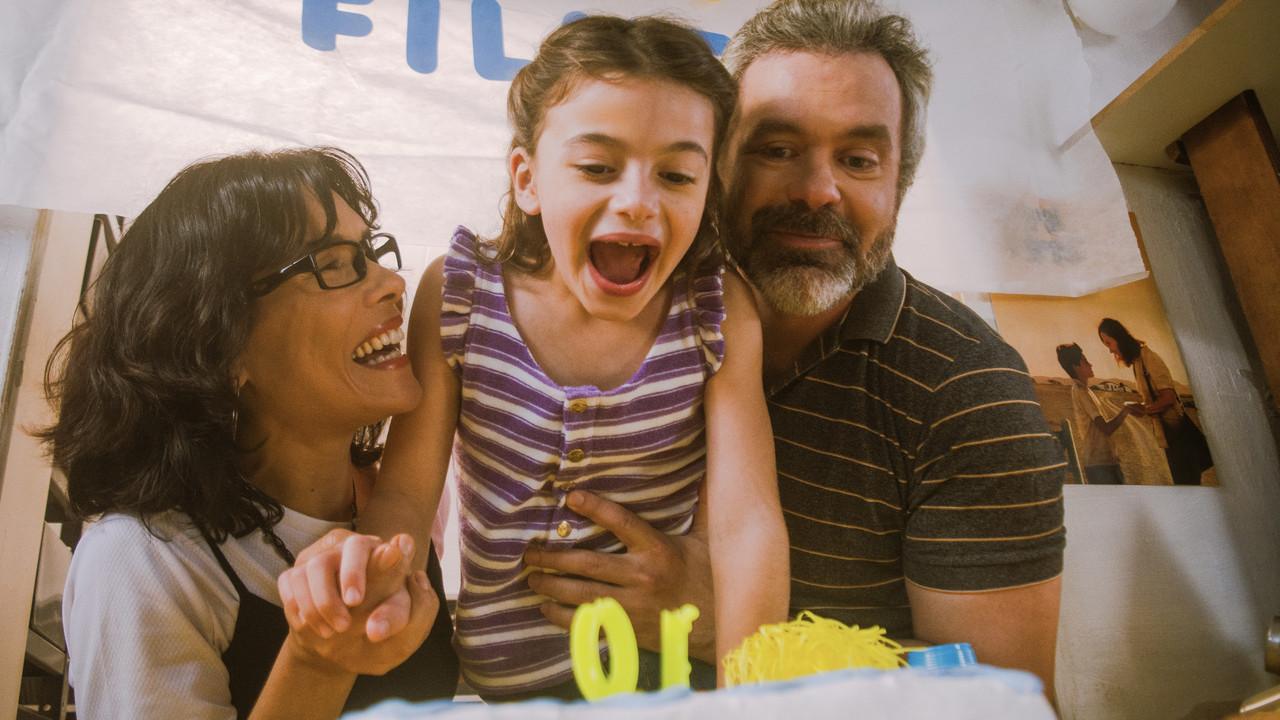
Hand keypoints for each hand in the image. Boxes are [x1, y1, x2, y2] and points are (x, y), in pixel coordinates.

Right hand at [280, 565, 439, 676]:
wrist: (335, 650)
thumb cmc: (376, 639)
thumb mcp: (401, 637)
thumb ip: (418, 611)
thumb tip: (418, 578)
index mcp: (386, 562)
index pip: (391, 551)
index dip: (388, 558)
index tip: (394, 556)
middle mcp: (354, 552)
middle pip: (354, 544)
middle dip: (353, 573)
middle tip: (355, 604)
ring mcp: (322, 560)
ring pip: (316, 565)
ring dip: (323, 601)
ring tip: (333, 631)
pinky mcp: (295, 574)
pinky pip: (291, 581)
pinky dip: (298, 606)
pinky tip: (307, 625)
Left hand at [523, 490, 715, 660]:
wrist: (719, 626)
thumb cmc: (710, 579)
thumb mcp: (711, 540)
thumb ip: (704, 507)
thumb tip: (708, 475)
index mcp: (659, 550)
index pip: (622, 522)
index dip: (595, 507)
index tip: (570, 497)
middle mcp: (642, 577)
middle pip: (588, 564)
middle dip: (554, 557)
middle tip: (530, 552)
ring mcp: (633, 607)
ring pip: (582, 595)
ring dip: (552, 586)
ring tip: (532, 578)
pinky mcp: (628, 630)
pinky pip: (588, 624)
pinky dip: (563, 618)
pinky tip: (546, 610)